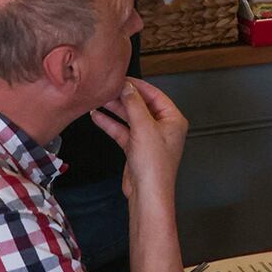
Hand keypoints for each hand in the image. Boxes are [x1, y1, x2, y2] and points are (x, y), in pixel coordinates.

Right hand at [92, 78, 188, 200]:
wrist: (147, 193)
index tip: (122, 78)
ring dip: (115, 109)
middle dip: (124, 97)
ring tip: (99, 100)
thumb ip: (134, 104)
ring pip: (130, 117)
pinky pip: (123, 131)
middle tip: (108, 88)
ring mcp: (149, 138)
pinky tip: (98, 116)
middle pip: (141, 105)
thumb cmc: (154, 166)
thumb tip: (127, 86)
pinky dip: (111, 124)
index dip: (138, 85)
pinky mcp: (136, 148)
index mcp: (173, 119)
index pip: (155, 95)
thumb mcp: (144, 127)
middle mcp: (163, 127)